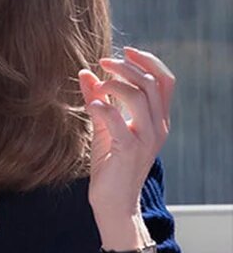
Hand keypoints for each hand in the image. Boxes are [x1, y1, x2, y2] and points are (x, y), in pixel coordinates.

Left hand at [79, 46, 174, 229]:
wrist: (113, 202)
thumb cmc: (110, 164)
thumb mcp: (103, 126)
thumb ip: (98, 99)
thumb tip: (86, 72)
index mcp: (158, 119)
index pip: (166, 81)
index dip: (148, 61)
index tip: (125, 50)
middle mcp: (158, 127)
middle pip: (151, 83)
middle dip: (126, 66)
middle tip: (103, 62)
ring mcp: (146, 139)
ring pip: (139, 97)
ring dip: (113, 84)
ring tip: (96, 85)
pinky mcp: (128, 150)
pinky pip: (118, 120)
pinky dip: (103, 107)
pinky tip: (91, 105)